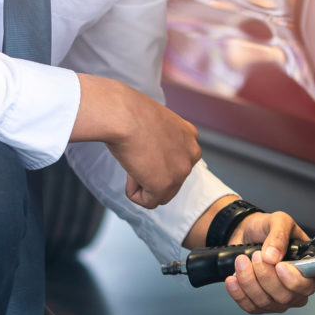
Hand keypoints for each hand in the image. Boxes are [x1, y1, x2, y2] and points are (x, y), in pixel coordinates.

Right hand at [71, 73, 201, 208]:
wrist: (122, 114)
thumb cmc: (129, 112)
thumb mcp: (154, 123)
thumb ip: (160, 141)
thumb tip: (150, 157)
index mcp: (190, 136)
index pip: (176, 161)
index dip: (153, 158)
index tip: (142, 145)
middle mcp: (192, 154)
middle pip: (171, 179)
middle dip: (150, 173)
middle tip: (136, 154)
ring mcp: (181, 171)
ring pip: (160, 193)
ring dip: (143, 182)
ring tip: (133, 161)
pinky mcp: (165, 185)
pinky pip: (148, 201)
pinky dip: (134, 192)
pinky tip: (131, 171)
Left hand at [223, 211, 314, 313]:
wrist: (245, 233)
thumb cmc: (266, 228)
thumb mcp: (278, 221)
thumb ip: (279, 236)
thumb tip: (273, 256)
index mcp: (308, 267)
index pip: (308, 285)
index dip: (294, 280)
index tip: (279, 266)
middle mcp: (296, 287)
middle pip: (285, 297)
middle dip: (265, 277)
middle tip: (256, 256)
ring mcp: (278, 298)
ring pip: (266, 302)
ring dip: (249, 282)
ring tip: (241, 261)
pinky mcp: (259, 303)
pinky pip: (251, 307)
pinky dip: (239, 293)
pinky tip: (233, 279)